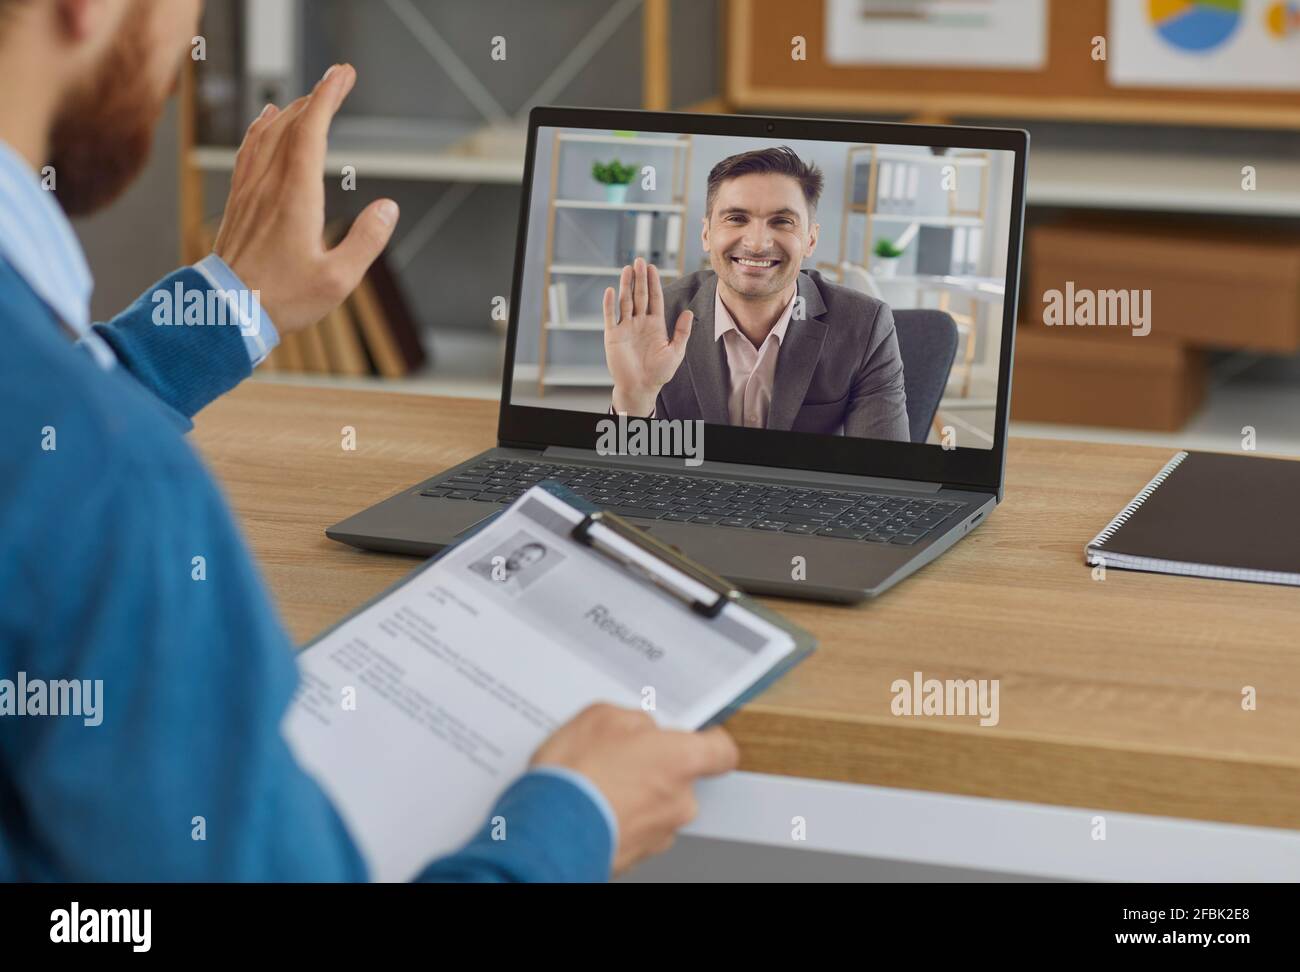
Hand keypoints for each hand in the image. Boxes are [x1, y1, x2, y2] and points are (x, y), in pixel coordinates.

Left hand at [213, 64, 399, 335]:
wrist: (228, 312)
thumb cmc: (285, 299)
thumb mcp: (339, 279)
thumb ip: (366, 240)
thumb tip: (388, 207)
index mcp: (296, 195)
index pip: (311, 131)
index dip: (327, 97)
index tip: (343, 75)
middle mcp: (269, 183)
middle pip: (290, 124)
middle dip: (316, 96)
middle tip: (338, 79)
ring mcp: (250, 190)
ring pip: (267, 133)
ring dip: (291, 109)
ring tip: (309, 97)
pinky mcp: (239, 201)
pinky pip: (249, 150)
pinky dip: (261, 127)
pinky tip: (265, 121)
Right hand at [530, 703, 738, 874]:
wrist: (549, 830)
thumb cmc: (577, 775)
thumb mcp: (601, 717)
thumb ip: (633, 720)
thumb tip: (639, 728)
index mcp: (681, 760)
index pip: (722, 751)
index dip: (710, 742)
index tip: (699, 736)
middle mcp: (680, 800)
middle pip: (682, 778)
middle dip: (655, 767)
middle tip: (621, 756)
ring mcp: (661, 832)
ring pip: (658, 805)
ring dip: (635, 795)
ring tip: (598, 783)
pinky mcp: (638, 856)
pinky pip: (637, 829)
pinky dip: (620, 818)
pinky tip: (593, 806)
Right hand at [603, 258, 693, 415]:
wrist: (641, 387)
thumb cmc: (659, 372)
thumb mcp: (675, 351)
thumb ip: (682, 332)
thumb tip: (689, 313)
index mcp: (655, 324)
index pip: (654, 298)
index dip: (653, 283)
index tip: (652, 267)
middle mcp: (639, 322)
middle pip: (639, 295)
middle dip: (640, 278)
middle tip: (639, 261)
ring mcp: (625, 328)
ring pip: (625, 302)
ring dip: (625, 286)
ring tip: (627, 269)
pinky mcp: (613, 336)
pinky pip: (610, 317)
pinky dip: (609, 304)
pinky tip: (610, 290)